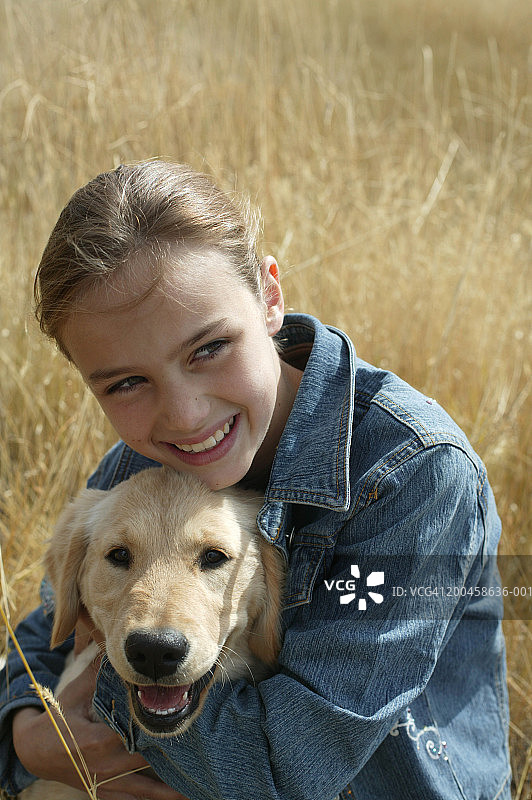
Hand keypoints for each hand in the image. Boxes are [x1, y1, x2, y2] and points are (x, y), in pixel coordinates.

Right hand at [13, 651, 186, 799]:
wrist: (34, 750)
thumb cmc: (58, 718)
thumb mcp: (77, 691)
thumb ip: (99, 670)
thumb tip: (115, 642)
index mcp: (100, 740)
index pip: (138, 734)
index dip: (161, 730)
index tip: (186, 723)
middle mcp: (107, 765)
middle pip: (148, 761)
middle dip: (173, 758)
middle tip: (204, 753)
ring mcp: (106, 783)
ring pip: (145, 790)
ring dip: (169, 791)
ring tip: (196, 790)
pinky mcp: (104, 794)